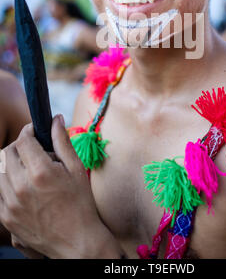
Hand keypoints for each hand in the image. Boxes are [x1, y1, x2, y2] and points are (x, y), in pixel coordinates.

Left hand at [0, 115, 120, 257]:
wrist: (77, 242)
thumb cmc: (81, 204)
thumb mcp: (76, 169)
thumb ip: (62, 142)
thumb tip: (55, 119)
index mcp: (41, 172)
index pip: (23, 140)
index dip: (29, 130)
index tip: (35, 130)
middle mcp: (22, 187)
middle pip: (8, 153)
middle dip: (20, 146)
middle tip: (34, 150)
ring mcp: (11, 204)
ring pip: (1, 172)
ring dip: (13, 166)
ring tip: (30, 172)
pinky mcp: (6, 218)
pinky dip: (8, 185)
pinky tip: (25, 189)